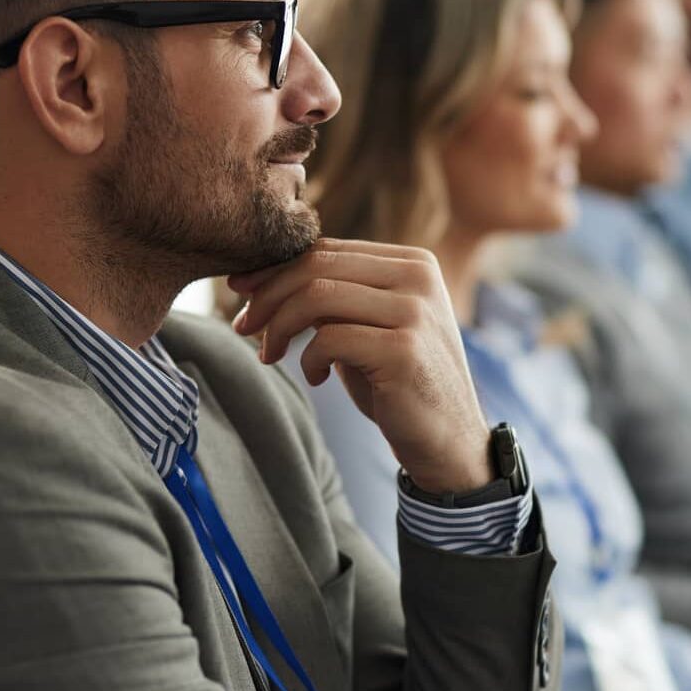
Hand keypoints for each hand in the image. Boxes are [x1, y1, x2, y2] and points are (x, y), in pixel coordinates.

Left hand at [228, 240, 491, 494]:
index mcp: (413, 262)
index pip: (327, 249)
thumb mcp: (368, 326)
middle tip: (243, 327)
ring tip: (270, 354)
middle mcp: (418, 278)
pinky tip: (316, 377)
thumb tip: (261, 276)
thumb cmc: (398, 382)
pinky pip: (329, 338)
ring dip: (279, 327)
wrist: (448, 440)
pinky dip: (308, 359)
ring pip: (317, 297)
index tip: (242, 294)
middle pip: (317, 266)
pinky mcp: (403, 350)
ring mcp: (414, 312)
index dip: (275, 269)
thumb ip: (335, 296)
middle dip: (267, 295)